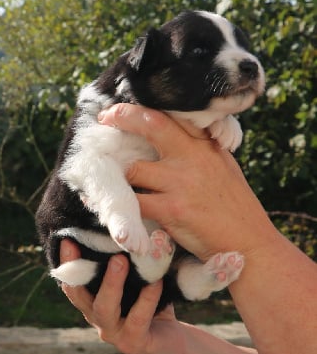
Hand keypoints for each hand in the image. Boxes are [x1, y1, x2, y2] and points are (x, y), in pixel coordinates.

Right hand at [60, 239, 186, 353]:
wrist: (173, 338)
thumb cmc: (152, 300)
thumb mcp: (139, 277)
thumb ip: (130, 259)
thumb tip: (130, 225)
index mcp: (95, 299)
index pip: (74, 280)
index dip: (67, 262)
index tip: (68, 238)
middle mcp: (98, 316)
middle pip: (80, 295)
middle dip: (82, 269)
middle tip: (92, 241)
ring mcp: (113, 331)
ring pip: (104, 308)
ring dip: (111, 282)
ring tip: (121, 260)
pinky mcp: (133, 342)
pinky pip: (137, 318)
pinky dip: (147, 298)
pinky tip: (156, 281)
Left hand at [98, 104, 273, 260]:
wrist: (250, 243)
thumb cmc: (236, 205)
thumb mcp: (222, 167)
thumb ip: (200, 149)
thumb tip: (174, 136)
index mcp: (205, 146)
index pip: (170, 117)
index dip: (140, 110)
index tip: (120, 110)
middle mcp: (193, 157)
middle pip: (149, 127)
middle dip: (122, 119)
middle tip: (104, 121)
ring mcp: (180, 182)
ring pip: (134, 169)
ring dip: (122, 177)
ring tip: (115, 182)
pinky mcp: (172, 210)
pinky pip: (134, 203)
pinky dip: (123, 207)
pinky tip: (119, 210)